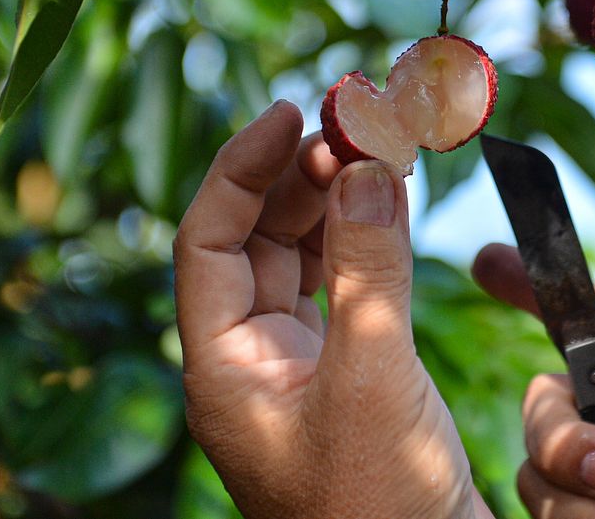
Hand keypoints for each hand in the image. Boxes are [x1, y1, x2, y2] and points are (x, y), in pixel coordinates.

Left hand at [173, 101, 491, 518]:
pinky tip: (386, 212)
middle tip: (348, 124)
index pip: (208, 240)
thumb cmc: (378, 505)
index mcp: (224, 369)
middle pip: (254, 241)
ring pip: (299, 262)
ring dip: (331, 204)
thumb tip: (368, 168)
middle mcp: (250, 362)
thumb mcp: (373, 379)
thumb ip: (370, 271)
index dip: (242, 168)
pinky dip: (363, 245)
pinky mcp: (346, 377)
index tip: (289, 113)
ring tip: (372, 154)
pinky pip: (341, 290)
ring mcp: (297, 369)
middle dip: (296, 177)